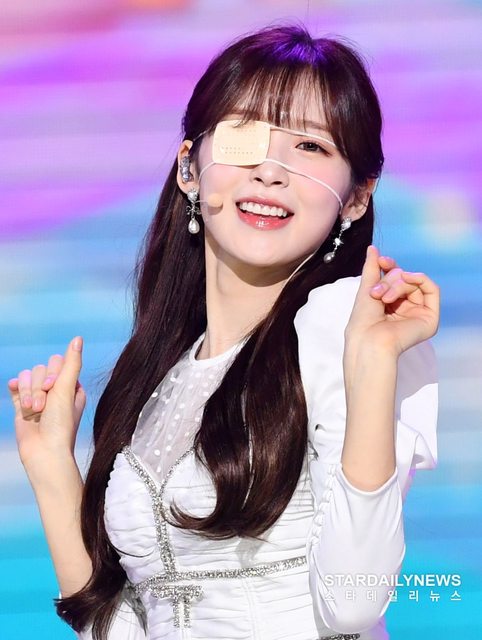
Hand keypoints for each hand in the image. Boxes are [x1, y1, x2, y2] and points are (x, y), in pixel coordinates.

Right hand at [7, 337, 86, 469]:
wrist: (43, 452)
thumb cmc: (60, 424)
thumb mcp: (67, 390)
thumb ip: (71, 363)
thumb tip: (78, 338)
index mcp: (71, 386)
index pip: (57, 362)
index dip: (52, 373)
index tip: (53, 388)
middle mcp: (56, 390)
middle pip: (40, 369)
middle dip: (38, 387)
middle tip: (42, 405)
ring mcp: (39, 397)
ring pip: (27, 377)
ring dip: (28, 393)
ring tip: (33, 410)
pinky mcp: (23, 405)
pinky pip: (16, 387)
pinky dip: (16, 389)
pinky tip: (17, 394)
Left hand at [345, 245, 439, 356]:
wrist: (368, 339)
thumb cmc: (362, 319)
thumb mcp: (367, 287)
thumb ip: (372, 268)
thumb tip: (373, 248)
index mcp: (390, 304)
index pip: (396, 277)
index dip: (391, 266)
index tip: (382, 261)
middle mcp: (405, 309)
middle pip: (405, 279)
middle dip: (390, 279)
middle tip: (376, 293)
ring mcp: (418, 314)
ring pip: (416, 283)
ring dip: (399, 283)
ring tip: (385, 297)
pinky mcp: (430, 319)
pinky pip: (432, 289)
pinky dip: (420, 279)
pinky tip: (408, 278)